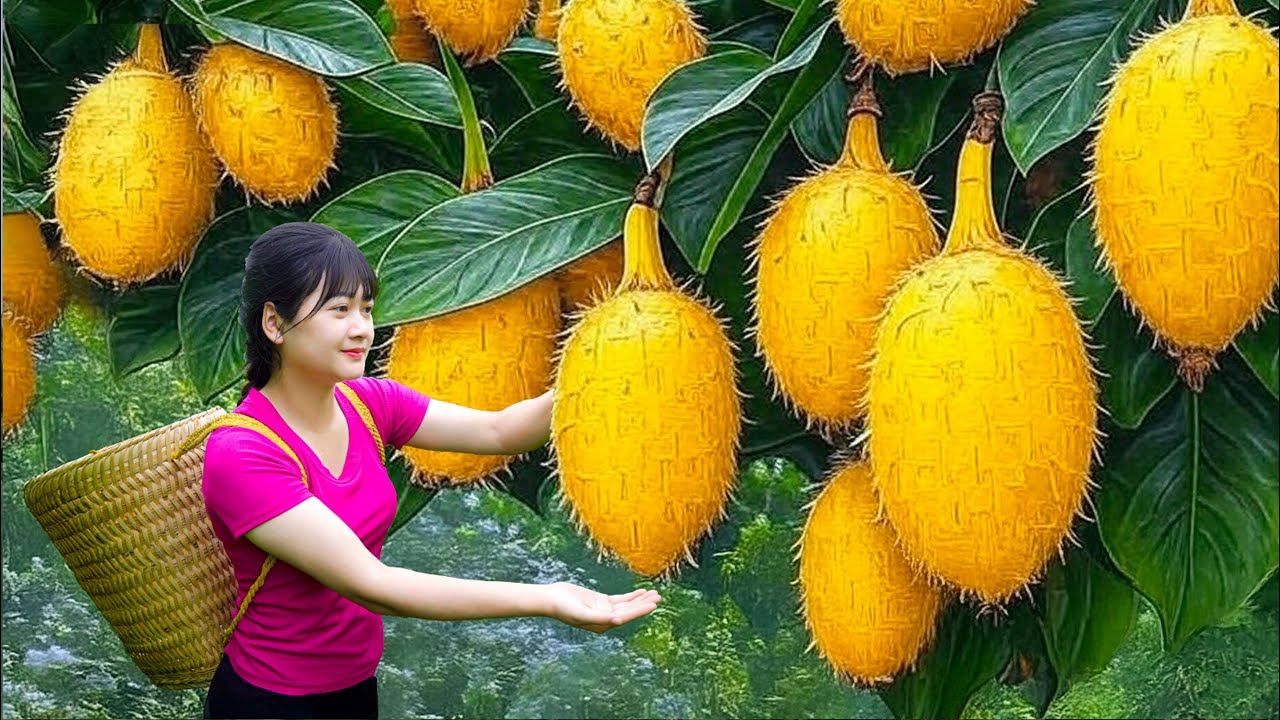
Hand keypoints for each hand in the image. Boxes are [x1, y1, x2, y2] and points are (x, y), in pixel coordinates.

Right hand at [542, 582, 661, 633]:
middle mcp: (606, 619)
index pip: (626, 617)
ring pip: (627, 604)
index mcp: (603, 625)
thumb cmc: (565, 608)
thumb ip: (600, 618)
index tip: (653, 604)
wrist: (553, 599)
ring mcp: (605, 610)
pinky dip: (631, 596)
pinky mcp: (602, 601)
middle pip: (630, 611)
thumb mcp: (582, 614)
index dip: (640, 610)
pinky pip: (621, 599)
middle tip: (658, 597)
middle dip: (644, 604)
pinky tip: (641, 592)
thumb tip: (618, 621)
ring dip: (640, 599)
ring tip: (654, 593)